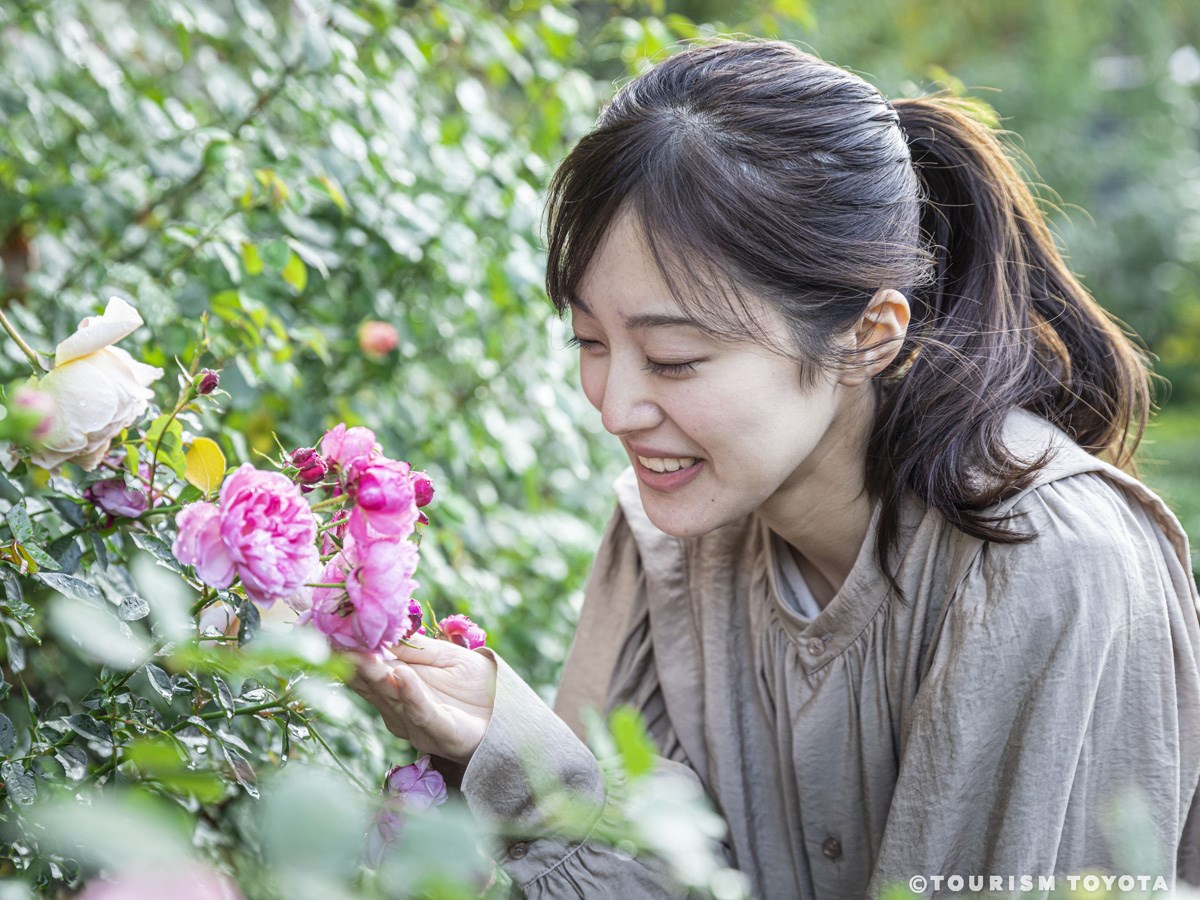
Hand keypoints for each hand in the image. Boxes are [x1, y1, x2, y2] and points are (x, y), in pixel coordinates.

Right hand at [346, 634, 496, 764]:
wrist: (507, 709)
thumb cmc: (472, 682)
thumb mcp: (443, 655)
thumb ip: (414, 648)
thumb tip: (380, 631)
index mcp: (395, 686)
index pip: (365, 669)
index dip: (348, 652)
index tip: (328, 630)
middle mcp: (398, 708)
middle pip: (372, 683)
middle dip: (354, 663)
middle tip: (334, 642)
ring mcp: (417, 723)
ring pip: (392, 697)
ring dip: (377, 676)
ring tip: (364, 655)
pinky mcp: (441, 733)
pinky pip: (422, 712)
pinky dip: (411, 695)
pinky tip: (401, 676)